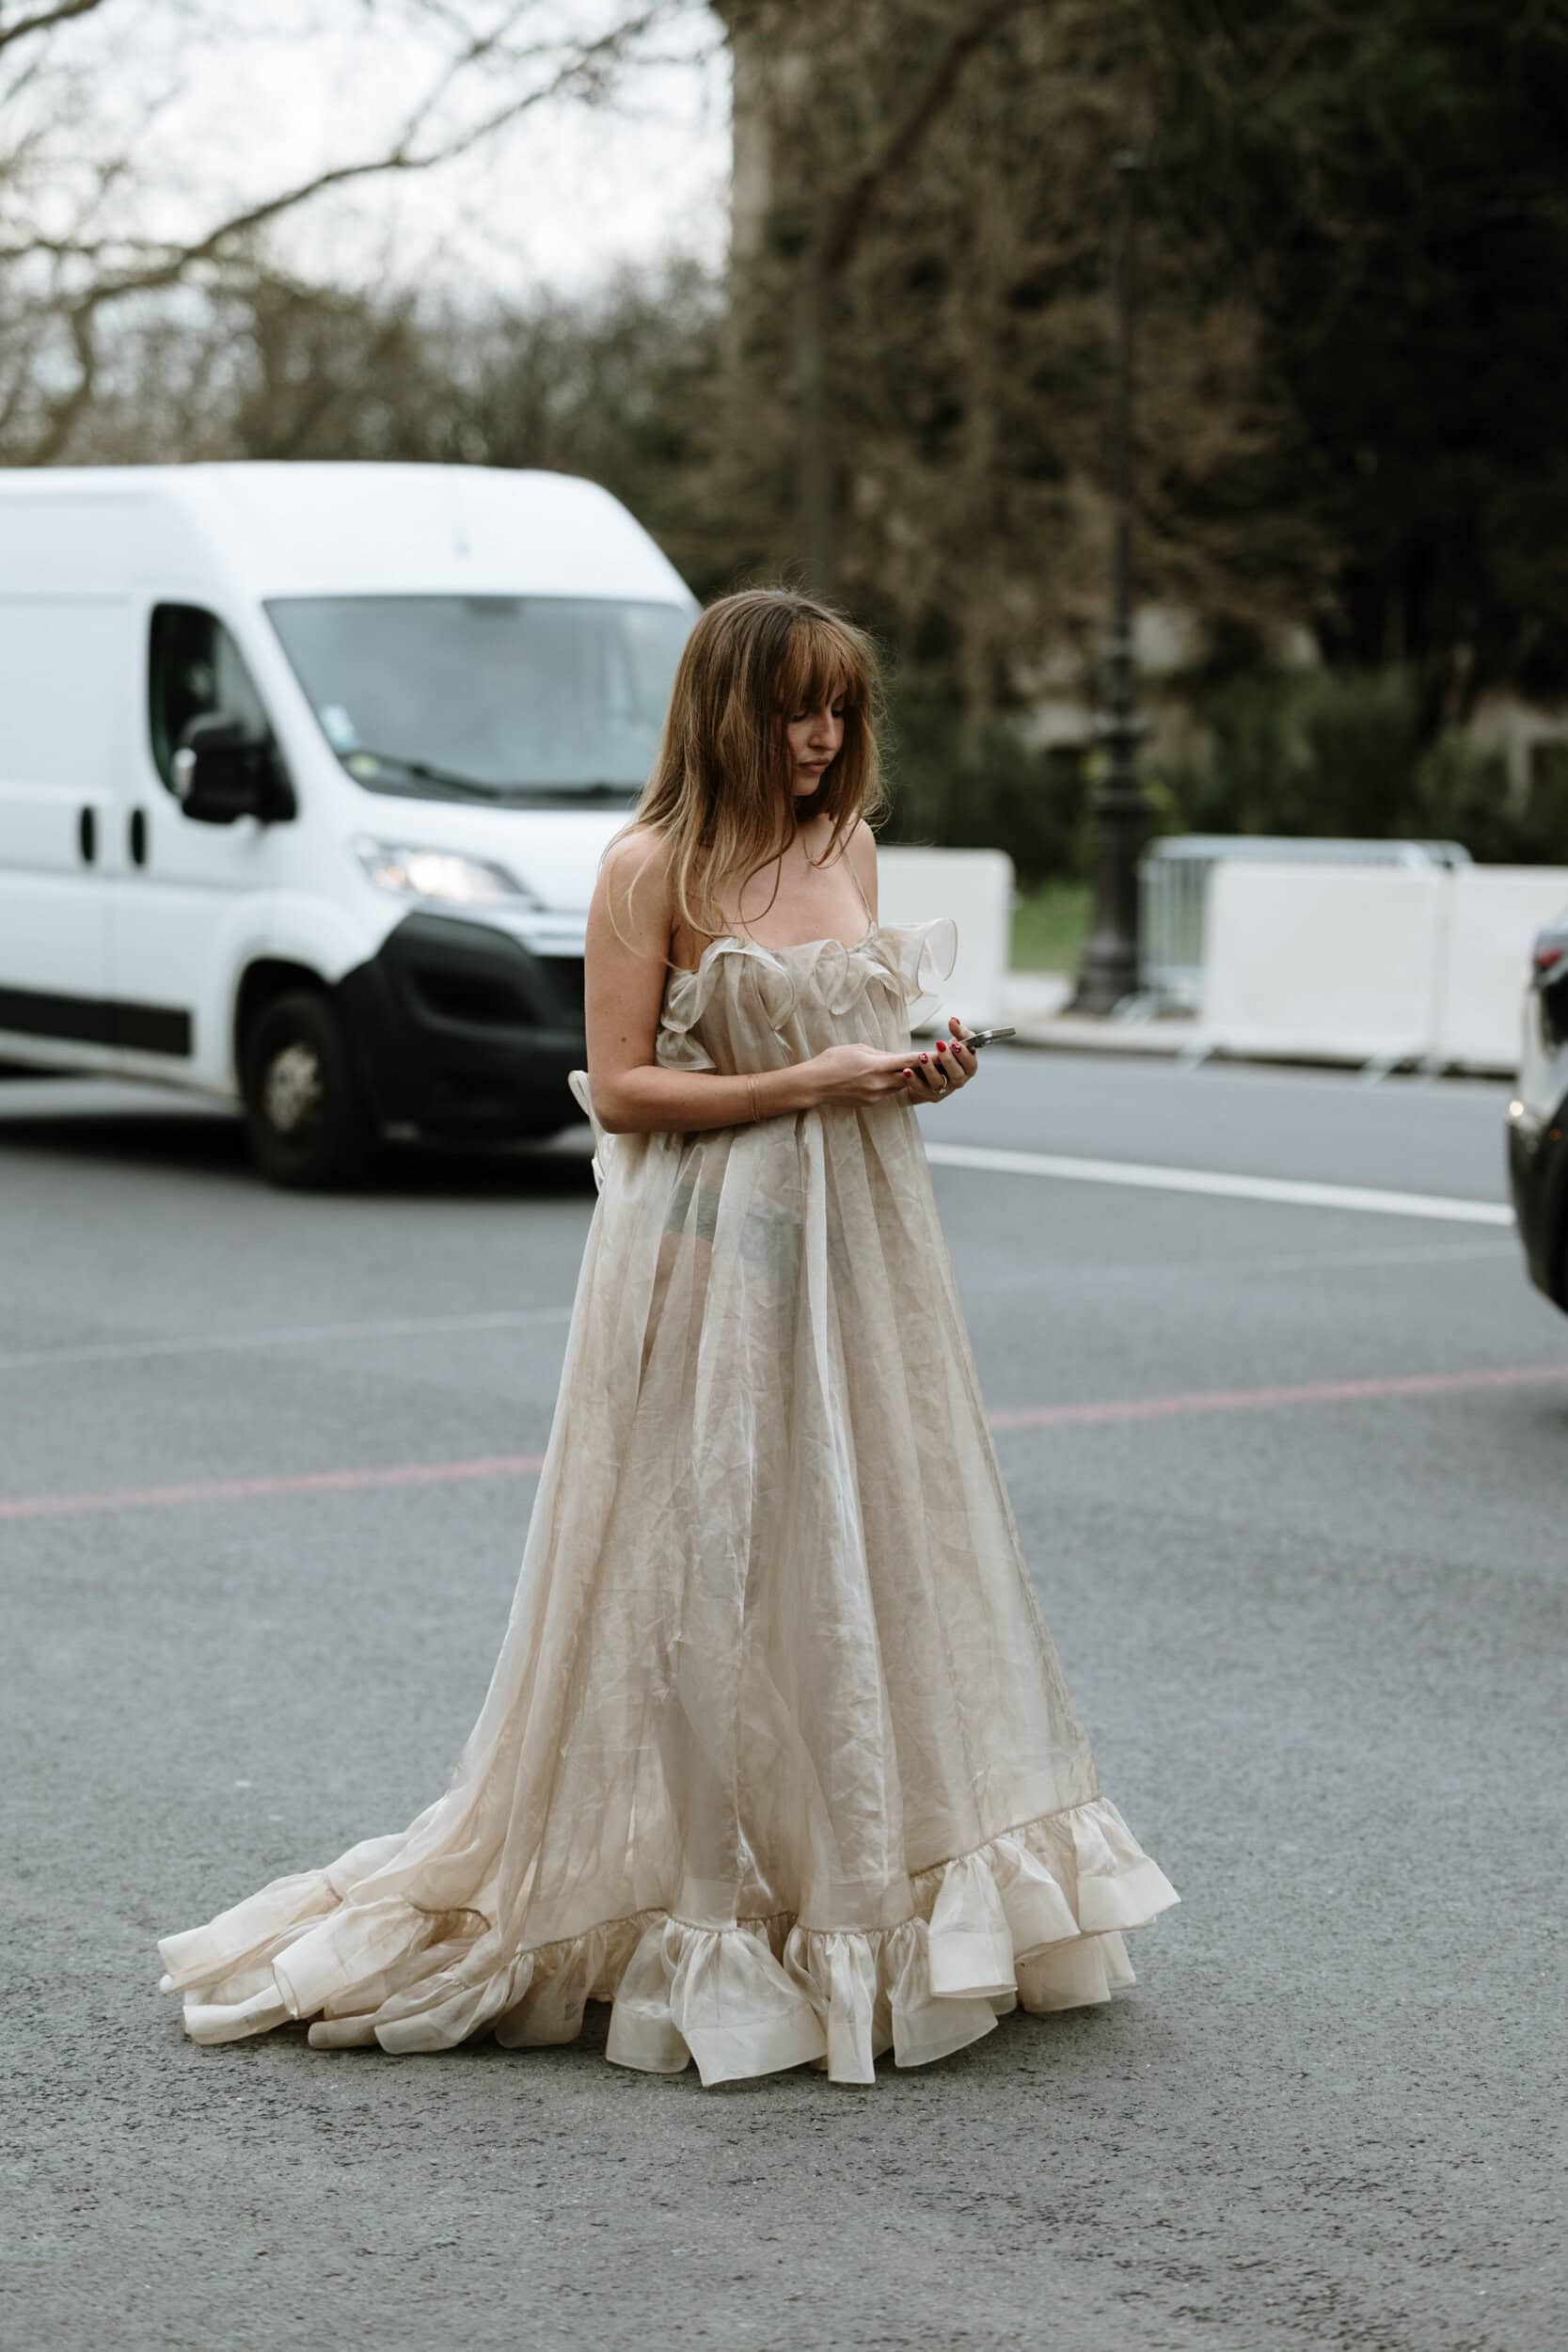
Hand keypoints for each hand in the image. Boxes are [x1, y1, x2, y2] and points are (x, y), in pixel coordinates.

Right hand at [804, 1042, 929, 1107]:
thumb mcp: (857, 1049)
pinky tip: (883, 1078)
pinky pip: (886, 1093)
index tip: (942, 1054)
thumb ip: (879, 1054)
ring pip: (898, 1085)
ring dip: (904, 1077)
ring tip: (911, 1068)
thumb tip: (894, 1058)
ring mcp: (875, 1096)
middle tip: (935, 1063)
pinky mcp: (870, 1103)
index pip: (909, 1061)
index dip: (928, 1058)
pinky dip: (888, 1085)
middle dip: (921, 1070)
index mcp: (877, 1066)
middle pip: (910, 1076)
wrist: (814, 1084)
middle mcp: (879, 1083)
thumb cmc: (832, 1061)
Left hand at [902, 1016, 975, 1103]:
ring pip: (939, 1083)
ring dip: (930, 1069)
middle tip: (939, 1044)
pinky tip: (907, 1070)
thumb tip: (953, 1020)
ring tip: (922, 1056)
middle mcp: (958, 1081)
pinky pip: (921, 1089)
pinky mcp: (929, 1094)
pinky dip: (913, 1080)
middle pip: (957, 1075)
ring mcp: (944, 1089)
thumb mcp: (956, 1041)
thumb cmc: (948, 1052)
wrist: (932, 1069)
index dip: (964, 1055)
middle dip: (948, 1060)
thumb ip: (958, 1031)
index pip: (971, 1064)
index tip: (955, 1043)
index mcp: (968, 1068)